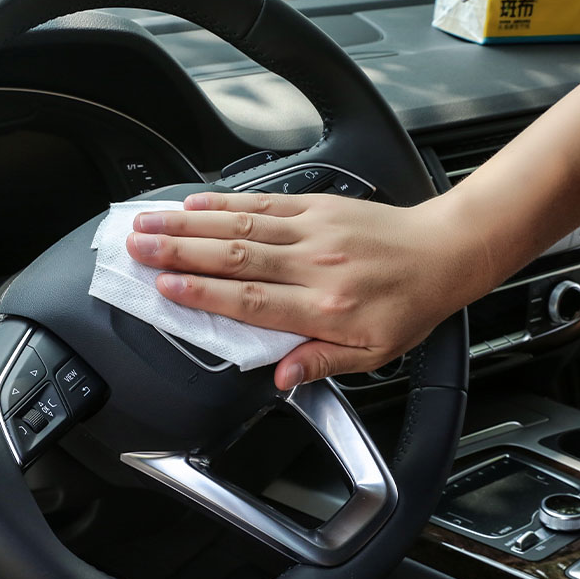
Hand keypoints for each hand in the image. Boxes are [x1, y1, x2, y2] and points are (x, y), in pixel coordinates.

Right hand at [126, 191, 486, 389]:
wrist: (443, 251)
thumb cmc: (407, 305)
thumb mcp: (373, 354)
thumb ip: (322, 362)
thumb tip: (280, 377)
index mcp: (324, 307)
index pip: (251, 301)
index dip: (203, 294)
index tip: (164, 288)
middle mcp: (313, 264)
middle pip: (233, 257)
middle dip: (178, 252)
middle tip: (136, 248)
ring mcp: (313, 230)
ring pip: (240, 225)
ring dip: (189, 224)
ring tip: (149, 222)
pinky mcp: (316, 205)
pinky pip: (264, 201)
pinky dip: (225, 201)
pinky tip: (195, 202)